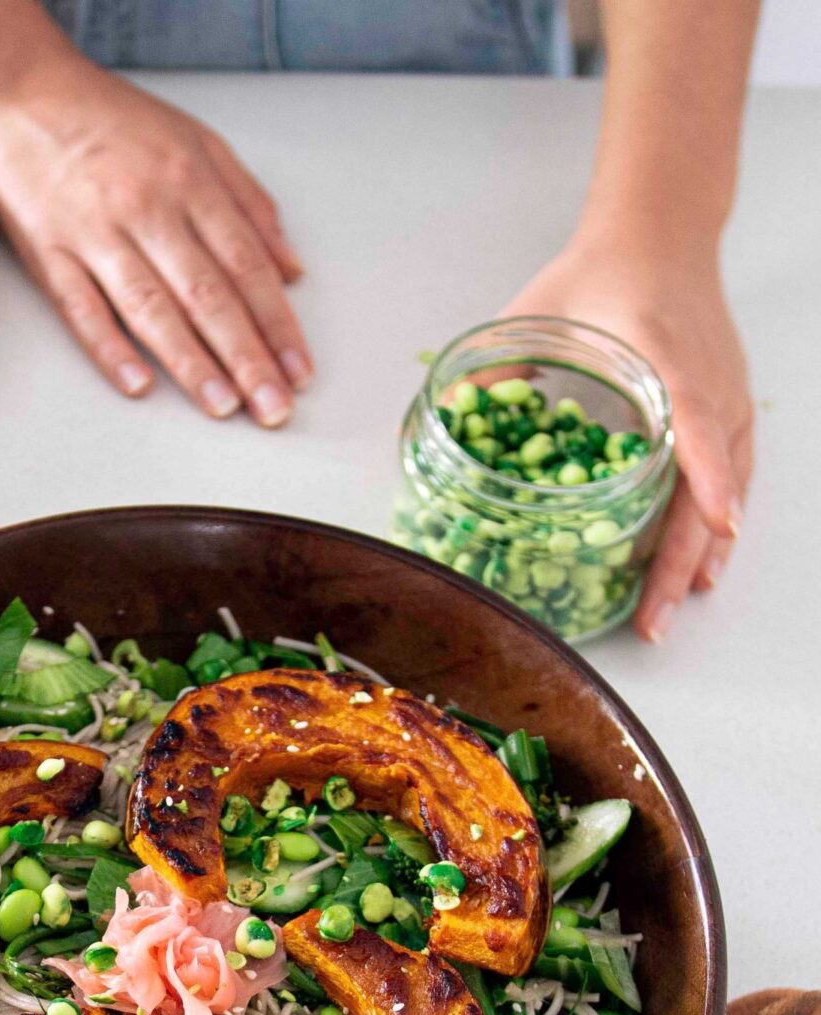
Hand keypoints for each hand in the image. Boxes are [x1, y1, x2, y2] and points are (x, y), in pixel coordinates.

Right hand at [0, 54, 311, 425]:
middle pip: (207, 294)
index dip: (277, 323)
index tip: (298, 370)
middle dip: (246, 357)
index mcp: (189, 180)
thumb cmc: (111, 119)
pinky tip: (139, 385)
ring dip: (190, 363)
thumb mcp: (197, 140)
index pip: (246, 265)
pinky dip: (110, 348)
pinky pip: (82, 309)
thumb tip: (290, 269)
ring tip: (223, 407)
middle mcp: (146, 207)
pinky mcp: (49, 252)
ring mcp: (95, 232)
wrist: (19, 89)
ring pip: (151, 308)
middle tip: (273, 408)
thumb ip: (249, 203)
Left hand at [504, 238, 751, 640]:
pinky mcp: (731, 406)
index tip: (714, 524)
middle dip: (683, 559)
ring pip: (727, 490)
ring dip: (701, 553)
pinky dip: (717, 519)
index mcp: (667, 359)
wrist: (659, 233)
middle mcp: (710, 385)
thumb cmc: (600, 273)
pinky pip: (732, 475)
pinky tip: (704, 559)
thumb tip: (448, 406)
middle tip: (655, 616)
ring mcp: (728, 399)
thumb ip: (496, 361)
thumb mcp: (539, 310)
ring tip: (676, 605)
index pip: (699, 422)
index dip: (706, 478)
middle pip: (710, 485)